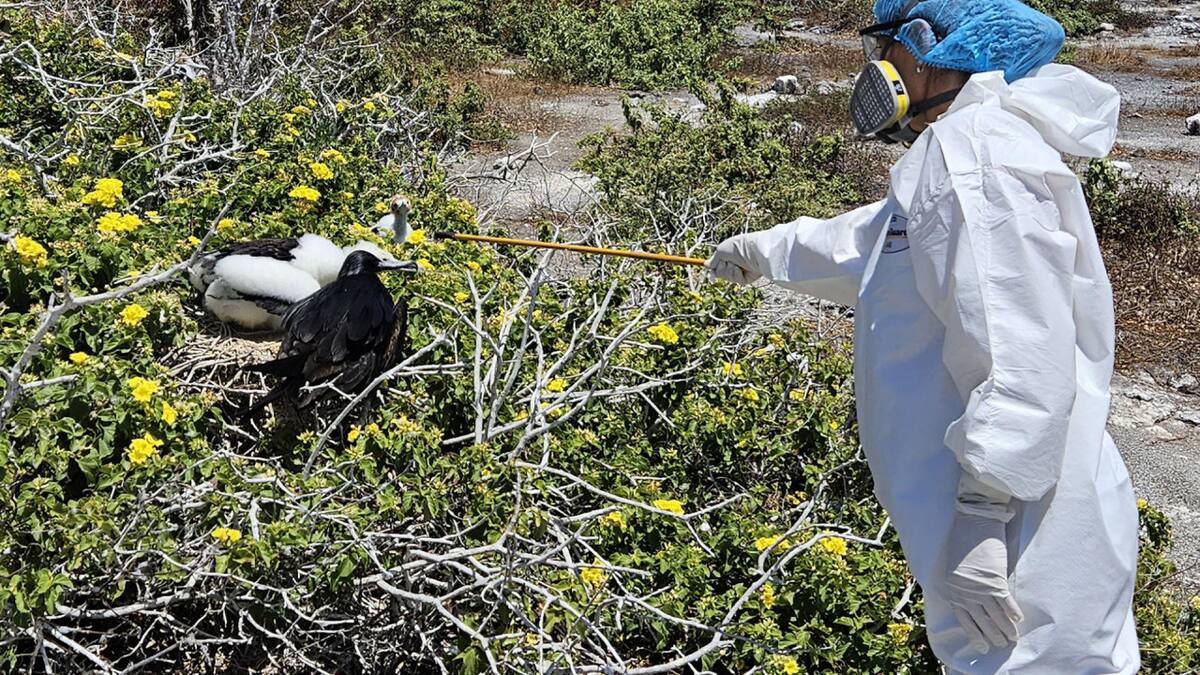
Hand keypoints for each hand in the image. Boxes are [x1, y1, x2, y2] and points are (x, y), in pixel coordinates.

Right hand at [705, 234, 760, 284]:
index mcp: (730, 252)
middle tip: (727, 261)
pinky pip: (734, 280)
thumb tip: (706, 265)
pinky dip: (734, 274)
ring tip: (736, 264)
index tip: (707, 267)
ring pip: (725, 276)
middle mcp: (735, 262)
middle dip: (721, 267)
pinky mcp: (745, 278)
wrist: (754, 252)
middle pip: (719, 271)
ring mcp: (740, 270)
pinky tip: (740, 269)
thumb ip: (713, 259)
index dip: (713, 265)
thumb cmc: (738, 247)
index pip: (718, 262)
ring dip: (727, 270)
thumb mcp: (721, 251)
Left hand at [945, 511, 1022, 652]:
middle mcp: (965, 591)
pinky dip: (1012, 612)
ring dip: (1005, 628)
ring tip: (1013, 638)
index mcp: (952, 588)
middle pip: (981, 619)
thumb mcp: (956, 565)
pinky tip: (1019, 621)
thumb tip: (973, 595)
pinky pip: (1005, 602)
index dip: (974, 633)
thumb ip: (964, 583)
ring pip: (995, 615)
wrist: (973, 522)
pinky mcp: (995, 579)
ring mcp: (980, 587)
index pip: (964, 618)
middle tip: (1001, 645)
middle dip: (992, 634)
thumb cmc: (963, 539)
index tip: (981, 647)